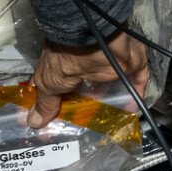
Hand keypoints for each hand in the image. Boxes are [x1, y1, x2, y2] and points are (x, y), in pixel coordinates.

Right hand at [28, 33, 147, 127]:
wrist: (95, 40)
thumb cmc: (66, 58)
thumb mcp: (49, 83)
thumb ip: (45, 104)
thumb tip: (33, 123)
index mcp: (67, 65)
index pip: (63, 86)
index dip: (62, 104)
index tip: (61, 122)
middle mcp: (89, 64)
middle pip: (89, 89)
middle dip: (88, 108)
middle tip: (86, 131)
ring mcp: (111, 63)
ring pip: (113, 86)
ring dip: (112, 102)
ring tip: (110, 125)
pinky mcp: (131, 64)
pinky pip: (138, 80)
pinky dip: (137, 95)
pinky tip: (133, 111)